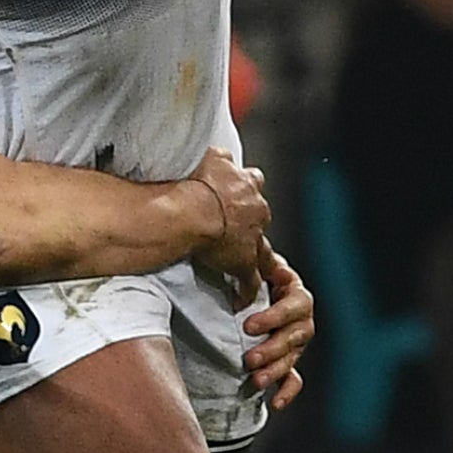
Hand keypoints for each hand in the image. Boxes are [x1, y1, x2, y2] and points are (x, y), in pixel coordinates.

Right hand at [189, 148, 270, 300]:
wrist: (190, 210)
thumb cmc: (194, 182)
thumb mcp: (210, 156)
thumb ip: (221, 157)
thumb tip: (222, 155)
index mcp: (246, 183)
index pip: (252, 181)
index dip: (244, 188)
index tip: (237, 193)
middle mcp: (255, 208)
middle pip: (259, 213)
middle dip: (248, 219)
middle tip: (233, 224)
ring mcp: (252, 236)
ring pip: (262, 248)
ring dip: (253, 253)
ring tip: (244, 259)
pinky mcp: (243, 261)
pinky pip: (250, 279)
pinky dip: (246, 289)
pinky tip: (241, 297)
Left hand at [241, 242, 313, 409]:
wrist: (244, 287)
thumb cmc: (249, 271)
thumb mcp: (254, 261)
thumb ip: (256, 261)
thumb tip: (246, 253)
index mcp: (296, 293)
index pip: (293, 306)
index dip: (273, 317)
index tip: (247, 325)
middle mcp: (301, 319)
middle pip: (295, 336)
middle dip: (272, 349)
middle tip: (249, 359)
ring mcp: (296, 342)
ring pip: (293, 358)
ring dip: (275, 370)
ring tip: (256, 380)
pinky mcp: (287, 360)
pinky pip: (293, 379)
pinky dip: (286, 392)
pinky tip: (275, 403)